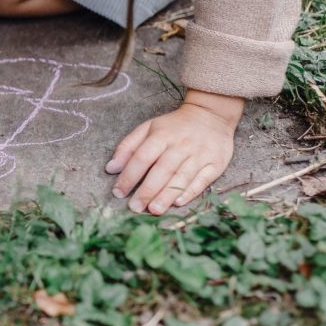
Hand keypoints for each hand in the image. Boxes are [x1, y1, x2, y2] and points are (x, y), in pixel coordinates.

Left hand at [106, 89, 243, 214]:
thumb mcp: (148, 128)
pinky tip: (177, 202)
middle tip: (135, 207)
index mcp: (162, 135)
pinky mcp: (215, 164)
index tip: (118, 192)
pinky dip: (190, 192)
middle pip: (162, 170)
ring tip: (154, 210)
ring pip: (181, 178)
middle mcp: (181, 145)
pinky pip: (202, 180)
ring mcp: (200, 155)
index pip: (142, 157)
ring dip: (166, 195)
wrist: (211, 116)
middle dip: (147, 190)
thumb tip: (110, 168)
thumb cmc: (173, 127)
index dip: (129, 176)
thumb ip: (128, 147)